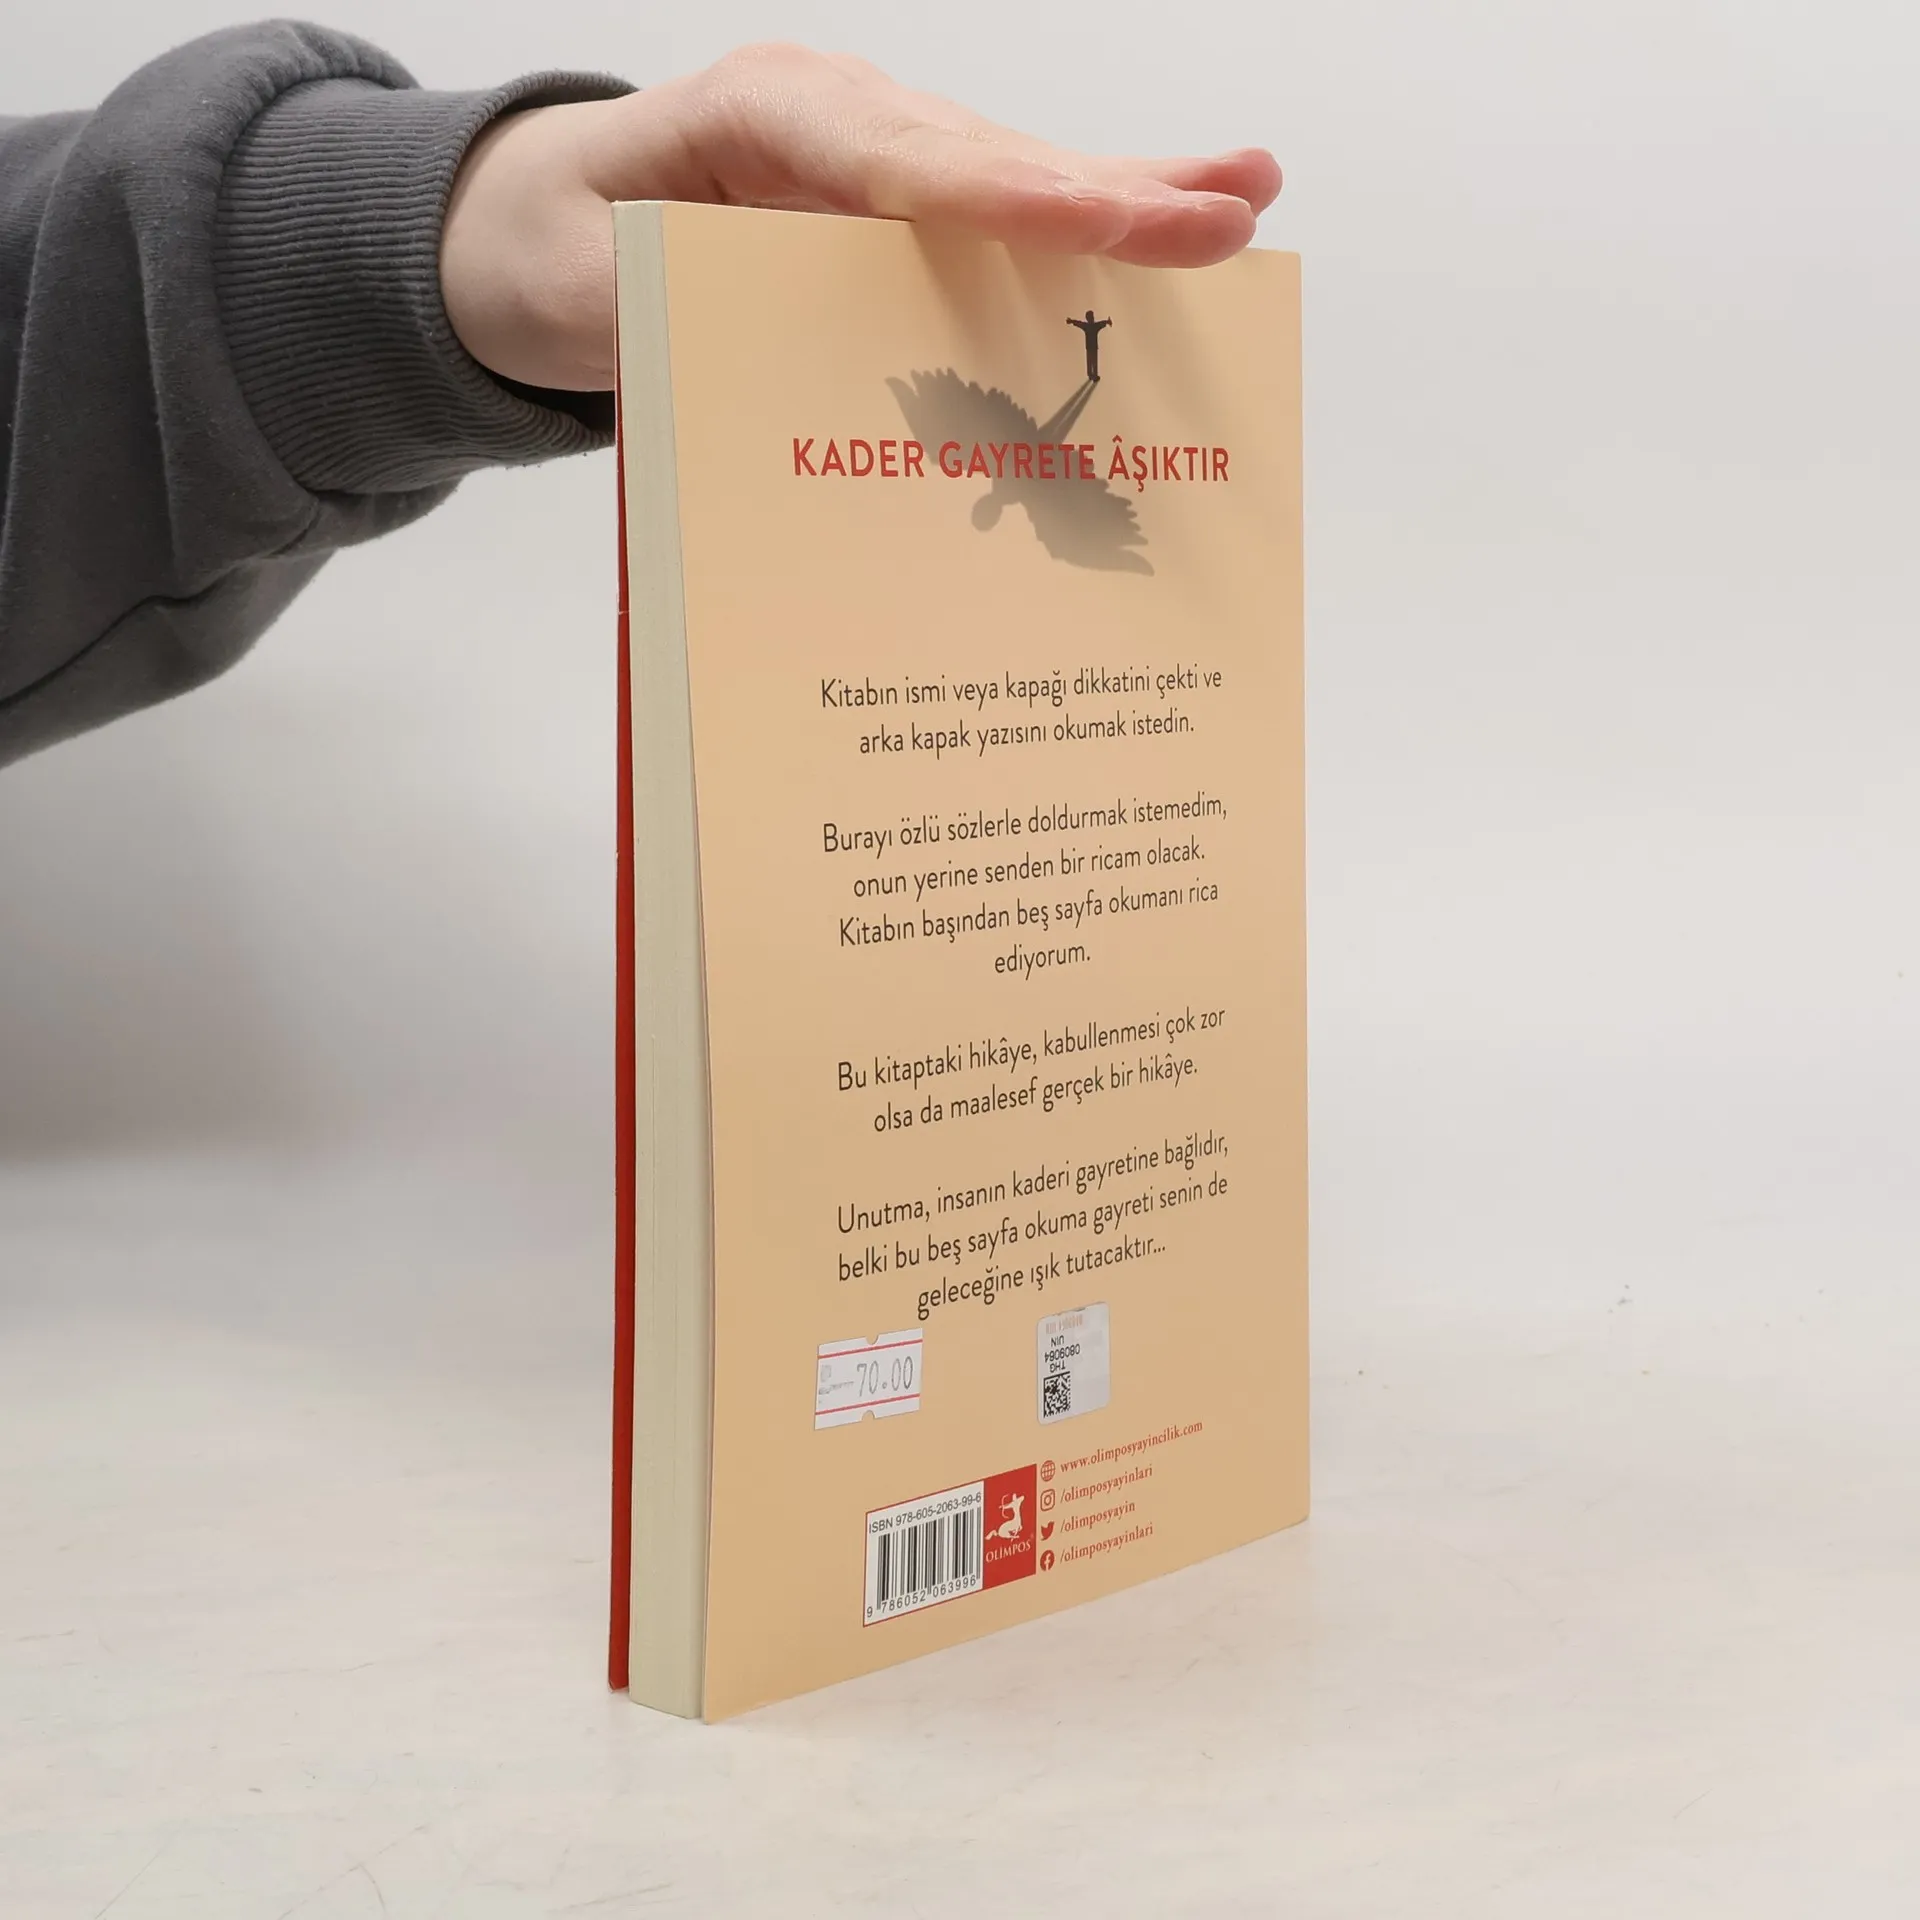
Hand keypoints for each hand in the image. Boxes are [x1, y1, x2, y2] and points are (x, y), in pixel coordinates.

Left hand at [440, 42, 1281, 391]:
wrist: (532, 223)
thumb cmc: (549, 245)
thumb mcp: (576, 287)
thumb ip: (665, 317)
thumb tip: (778, 372)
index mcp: (762, 117)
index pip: (901, 163)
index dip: (1006, 198)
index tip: (1096, 218)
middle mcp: (842, 123)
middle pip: (991, 164)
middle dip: (1110, 196)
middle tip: (1229, 210)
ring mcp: (879, 160)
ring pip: (1018, 185)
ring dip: (1132, 202)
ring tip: (1246, 199)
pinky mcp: (897, 210)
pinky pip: (1004, 223)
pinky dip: (1091, 231)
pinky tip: (1185, 218)